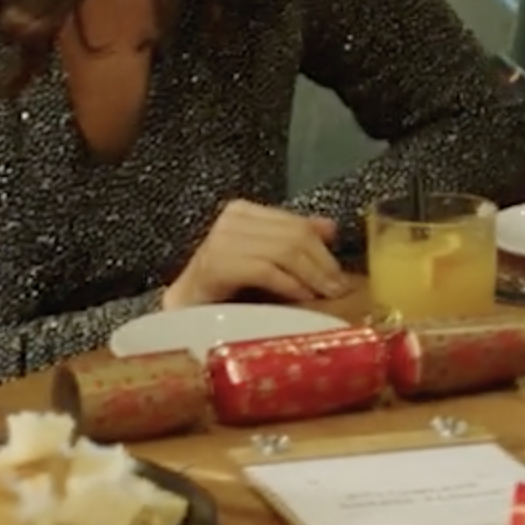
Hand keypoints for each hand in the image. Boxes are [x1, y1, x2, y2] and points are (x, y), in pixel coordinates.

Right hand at [164, 200, 347, 308]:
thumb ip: (292, 241)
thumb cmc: (225, 290)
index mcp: (243, 212)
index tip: (340, 276)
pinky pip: (265, 269)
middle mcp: (231, 219)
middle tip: (338, 289)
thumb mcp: (264, 260)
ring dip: (310, 276)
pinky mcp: (216, 264)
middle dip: (321, 264)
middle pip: (293, 235)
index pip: (295, 223)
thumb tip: (331, 228)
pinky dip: (288, 284)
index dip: (322, 249)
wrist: (184, 312)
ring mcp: (221, 240)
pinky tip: (301, 297)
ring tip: (324, 296)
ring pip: (283, 250)